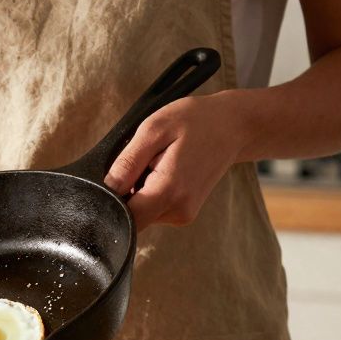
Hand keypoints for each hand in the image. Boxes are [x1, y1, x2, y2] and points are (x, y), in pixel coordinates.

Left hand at [104, 93, 248, 230]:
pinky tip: (160, 171)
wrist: (233, 127)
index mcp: (169, 191)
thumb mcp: (154, 129)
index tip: (112, 181)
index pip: (124, 218)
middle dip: (123, 193)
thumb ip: (127, 162)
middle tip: (139, 164)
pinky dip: (148, 192)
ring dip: (137, 191)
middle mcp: (177, 211)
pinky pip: (153, 209)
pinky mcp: (183, 213)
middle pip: (130, 216)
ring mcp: (182, 215)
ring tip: (154, 164)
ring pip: (141, 213)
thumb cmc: (195, 121)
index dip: (108, 203)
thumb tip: (106, 188)